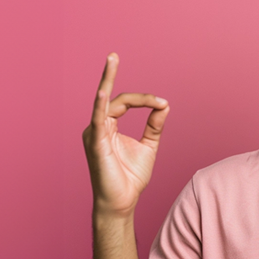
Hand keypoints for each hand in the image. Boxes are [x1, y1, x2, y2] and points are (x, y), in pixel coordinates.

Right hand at [82, 53, 169, 217]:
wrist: (122, 202)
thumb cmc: (130, 178)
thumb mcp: (148, 146)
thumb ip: (154, 125)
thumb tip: (164, 105)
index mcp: (108, 126)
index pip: (124, 103)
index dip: (144, 100)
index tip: (163, 103)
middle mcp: (98, 127)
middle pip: (116, 99)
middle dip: (122, 82)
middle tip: (115, 56)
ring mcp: (94, 134)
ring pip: (104, 102)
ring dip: (108, 80)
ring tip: (112, 59)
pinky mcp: (95, 144)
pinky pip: (97, 120)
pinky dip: (100, 104)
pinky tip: (103, 91)